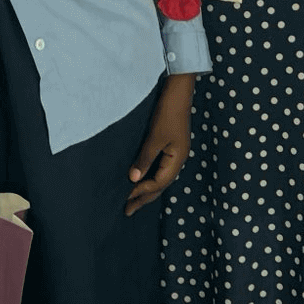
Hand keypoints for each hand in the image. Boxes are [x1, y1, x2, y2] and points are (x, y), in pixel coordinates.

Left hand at [127, 73, 195, 215]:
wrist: (178, 92)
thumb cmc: (167, 113)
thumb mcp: (154, 137)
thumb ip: (144, 159)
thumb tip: (133, 179)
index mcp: (177, 160)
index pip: (158, 183)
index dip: (142, 192)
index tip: (125, 199)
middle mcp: (178, 160)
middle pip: (160, 185)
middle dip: (144, 198)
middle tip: (127, 211)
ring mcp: (176, 153)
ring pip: (160, 178)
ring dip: (146, 189)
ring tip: (132, 200)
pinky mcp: (171, 147)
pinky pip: (160, 169)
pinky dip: (149, 177)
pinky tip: (142, 179)